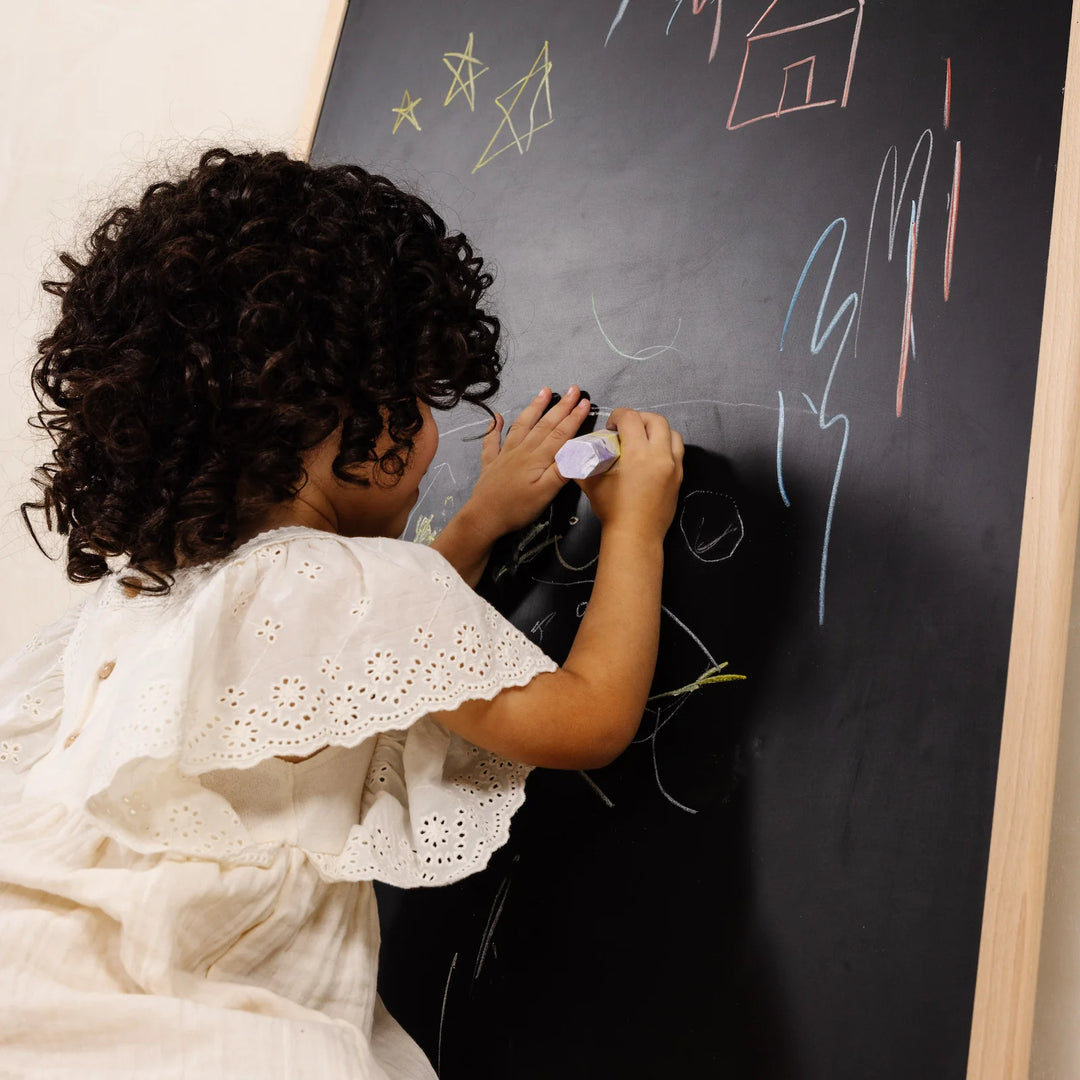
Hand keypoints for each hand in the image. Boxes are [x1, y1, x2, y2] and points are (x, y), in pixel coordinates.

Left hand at [462, 385, 591, 543]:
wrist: (483, 518)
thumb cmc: (517, 508)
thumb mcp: (545, 493)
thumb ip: (562, 470)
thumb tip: (580, 451)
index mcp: (538, 458)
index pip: (560, 433)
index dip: (574, 418)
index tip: (585, 402)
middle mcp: (522, 450)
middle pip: (544, 424)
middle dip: (561, 406)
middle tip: (574, 390)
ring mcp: (505, 454)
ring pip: (522, 425)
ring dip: (534, 407)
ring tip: (544, 391)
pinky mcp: (491, 462)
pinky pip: (492, 441)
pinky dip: (494, 428)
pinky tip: (497, 417)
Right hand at [577, 408, 684, 542]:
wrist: (635, 535)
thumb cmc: (612, 510)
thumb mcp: (591, 483)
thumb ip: (582, 464)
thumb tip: (572, 453)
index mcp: (637, 453)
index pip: (630, 418)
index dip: (618, 416)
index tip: (611, 426)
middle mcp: (659, 455)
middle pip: (656, 420)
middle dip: (640, 419)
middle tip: (627, 429)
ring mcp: (673, 466)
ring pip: (673, 434)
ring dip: (657, 431)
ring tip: (644, 440)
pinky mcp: (679, 477)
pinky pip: (678, 452)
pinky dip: (666, 447)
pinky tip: (653, 457)